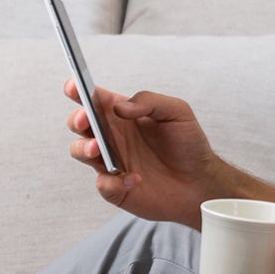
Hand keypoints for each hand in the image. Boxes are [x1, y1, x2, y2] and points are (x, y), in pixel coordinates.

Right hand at [63, 80, 226, 226]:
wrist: (201, 182)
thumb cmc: (189, 144)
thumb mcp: (177, 112)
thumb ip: (149, 101)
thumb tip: (120, 108)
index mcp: (123, 115)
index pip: (95, 99)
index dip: (78, 90)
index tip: (73, 86)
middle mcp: (113, 137)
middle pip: (80, 124)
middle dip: (77, 119)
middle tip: (86, 120)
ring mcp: (111, 162)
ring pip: (81, 151)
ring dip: (84, 148)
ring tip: (99, 148)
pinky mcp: (116, 187)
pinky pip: (103, 185)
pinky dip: (114, 182)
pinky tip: (134, 179)